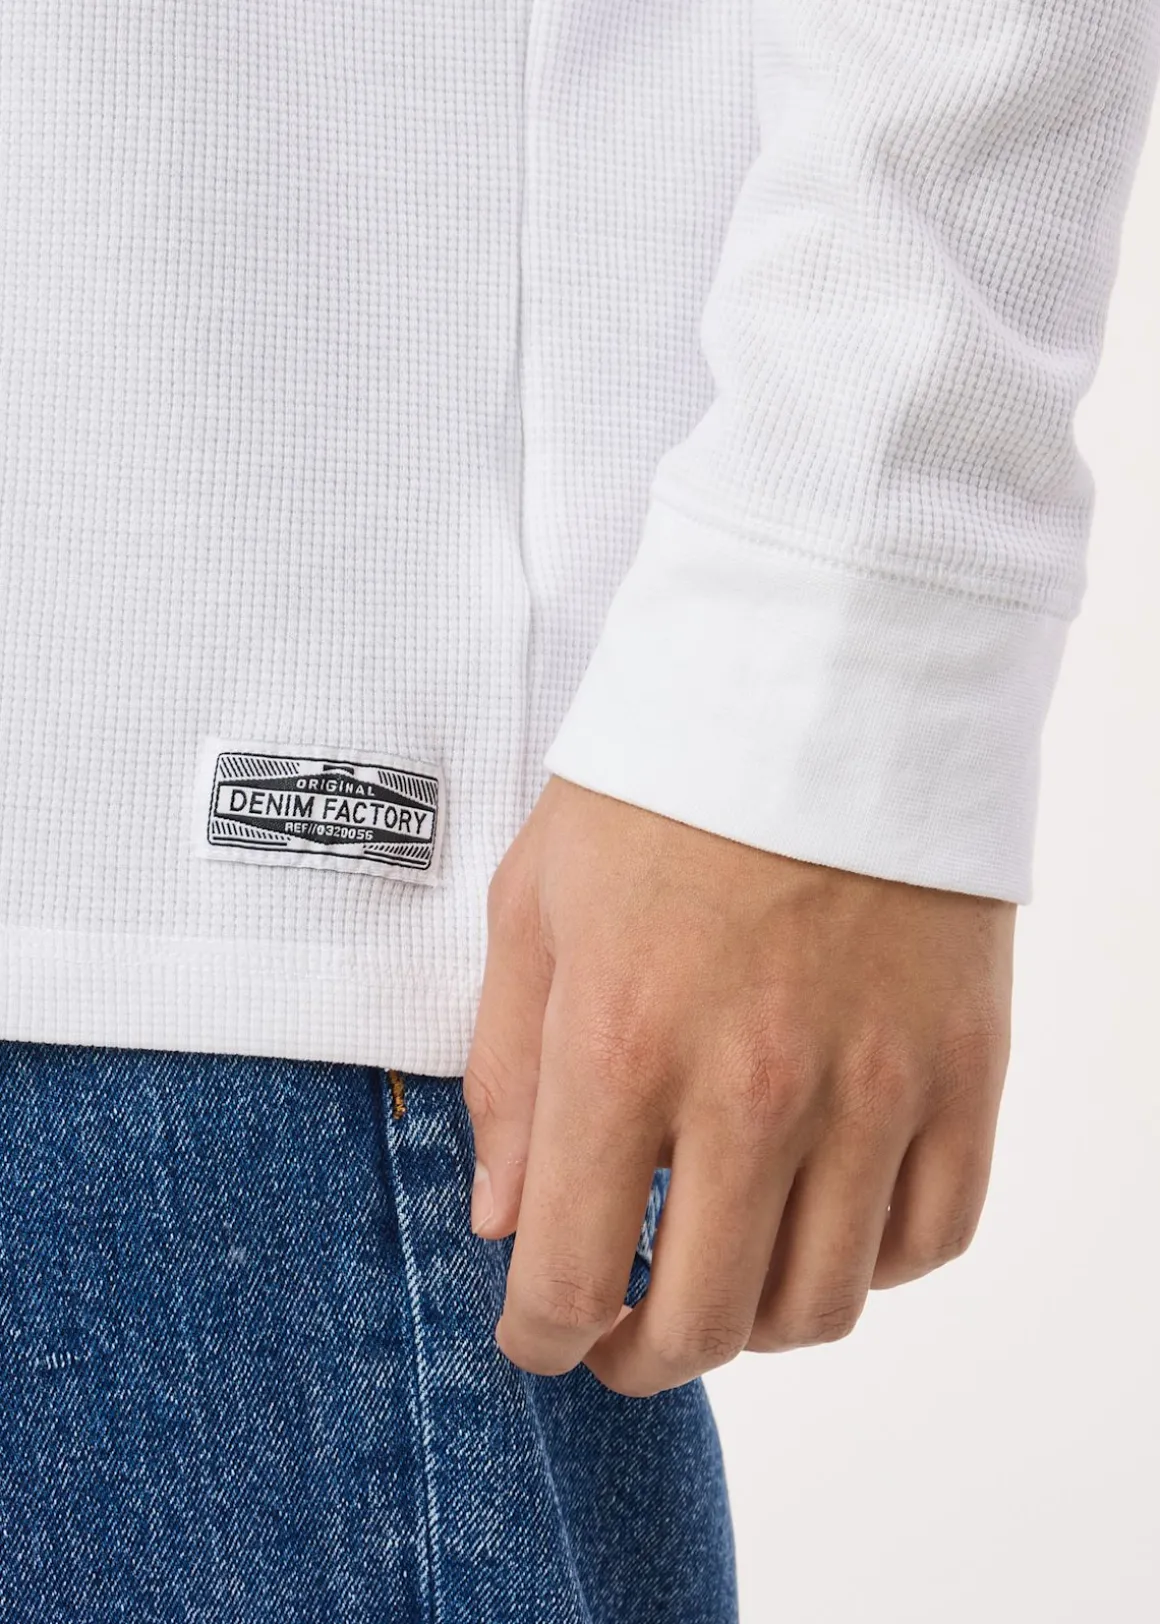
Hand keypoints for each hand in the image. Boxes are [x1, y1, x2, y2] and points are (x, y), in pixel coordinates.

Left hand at [464, 776, 1014, 1396]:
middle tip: (619, 1334)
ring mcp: (874, 1086)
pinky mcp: (963, 1069)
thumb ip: (508, 1075)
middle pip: (701, 1323)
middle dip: (638, 1358)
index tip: (538, 1340)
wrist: (828, 674)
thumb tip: (504, 1220)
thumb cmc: (662, 782)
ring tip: (721, 1276)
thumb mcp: (536, 904)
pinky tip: (822, 1219)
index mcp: (622, 1045)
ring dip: (754, 1324)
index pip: (569, 1276)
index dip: (541, 1341)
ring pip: (820, 1307)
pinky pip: (928, 1238)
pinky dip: (868, 1264)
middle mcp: (753, 1089)